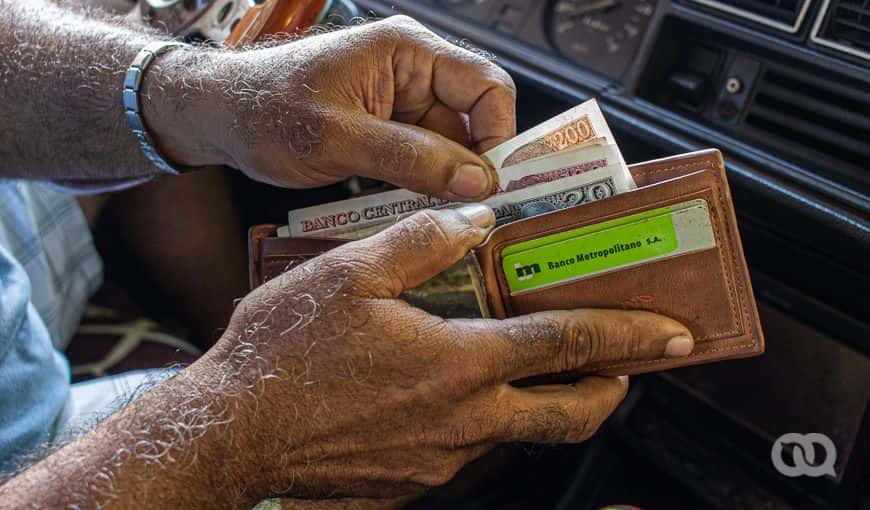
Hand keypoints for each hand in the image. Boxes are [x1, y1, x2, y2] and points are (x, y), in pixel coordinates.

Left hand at [148, 16, 515, 200]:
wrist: (220, 116)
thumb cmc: (265, 110)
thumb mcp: (338, 140)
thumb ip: (411, 158)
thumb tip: (477, 180)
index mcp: (406, 50)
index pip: (484, 85)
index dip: (496, 133)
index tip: (490, 184)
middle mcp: (411, 70)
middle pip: (471, 118)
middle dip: (472, 165)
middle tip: (469, 211)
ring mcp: (399, 100)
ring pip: (449, 144)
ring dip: (446, 180)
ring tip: (437, 214)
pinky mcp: (386, 127)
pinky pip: (423, 156)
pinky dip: (423, 183)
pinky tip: (414, 206)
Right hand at [207, 204, 693, 499]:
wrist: (233, 435)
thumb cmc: (283, 356)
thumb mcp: (349, 274)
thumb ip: (422, 241)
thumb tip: (474, 218)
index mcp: (457, 362)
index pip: (567, 345)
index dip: (628, 336)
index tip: (672, 334)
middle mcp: (462, 419)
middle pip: (570, 413)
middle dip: (613, 389)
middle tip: (627, 366)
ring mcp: (441, 458)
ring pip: (522, 433)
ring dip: (548, 402)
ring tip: (543, 370)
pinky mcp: (415, 479)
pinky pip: (473, 451)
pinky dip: (491, 421)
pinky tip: (463, 395)